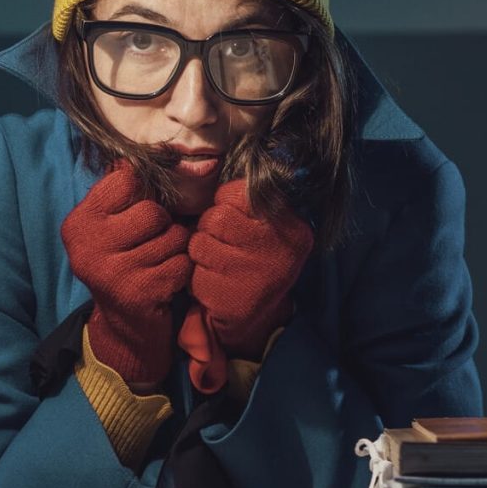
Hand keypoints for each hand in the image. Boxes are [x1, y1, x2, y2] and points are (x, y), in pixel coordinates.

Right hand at [60, 163, 190, 389]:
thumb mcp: (112, 229)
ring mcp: (111, 271)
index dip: (144, 195)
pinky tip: (166, 283)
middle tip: (153, 247)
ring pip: (172, 237)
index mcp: (78, 224)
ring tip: (159, 265)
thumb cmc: (125, 267)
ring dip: (176, 251)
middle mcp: (87, 246)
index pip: (126, 180)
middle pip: (153, 211)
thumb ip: (124, 193)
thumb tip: (158, 155)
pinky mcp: (137, 292)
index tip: (139, 215)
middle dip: (164, 227)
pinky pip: (180, 264)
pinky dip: (182, 273)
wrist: (125, 330)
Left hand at [187, 179, 313, 359]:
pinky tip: (215, 282)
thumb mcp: (269, 231)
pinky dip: (197, 275)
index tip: (233, 218)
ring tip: (219, 263)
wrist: (255, 319)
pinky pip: (195, 269)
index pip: (240, 193)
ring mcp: (252, 272)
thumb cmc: (256, 263)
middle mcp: (277, 248)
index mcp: (291, 227)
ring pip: (200, 241)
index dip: (226, 203)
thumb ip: (253, 203)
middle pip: (216, 216)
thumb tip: (214, 168)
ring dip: (201, 251)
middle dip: (211, 228)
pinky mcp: (229, 294)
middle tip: (224, 244)